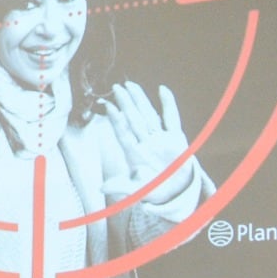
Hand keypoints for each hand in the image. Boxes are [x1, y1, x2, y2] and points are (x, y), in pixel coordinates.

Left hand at [96, 81, 196, 202]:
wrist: (175, 192)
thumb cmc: (153, 190)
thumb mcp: (136, 191)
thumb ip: (121, 187)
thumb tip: (101, 188)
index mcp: (135, 154)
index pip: (123, 133)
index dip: (116, 120)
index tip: (108, 106)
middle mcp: (146, 143)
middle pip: (134, 120)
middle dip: (126, 103)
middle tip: (116, 87)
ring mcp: (160, 139)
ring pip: (149, 115)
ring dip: (140, 100)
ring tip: (130, 85)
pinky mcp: (175, 138)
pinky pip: (172, 118)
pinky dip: (169, 104)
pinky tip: (162, 90)